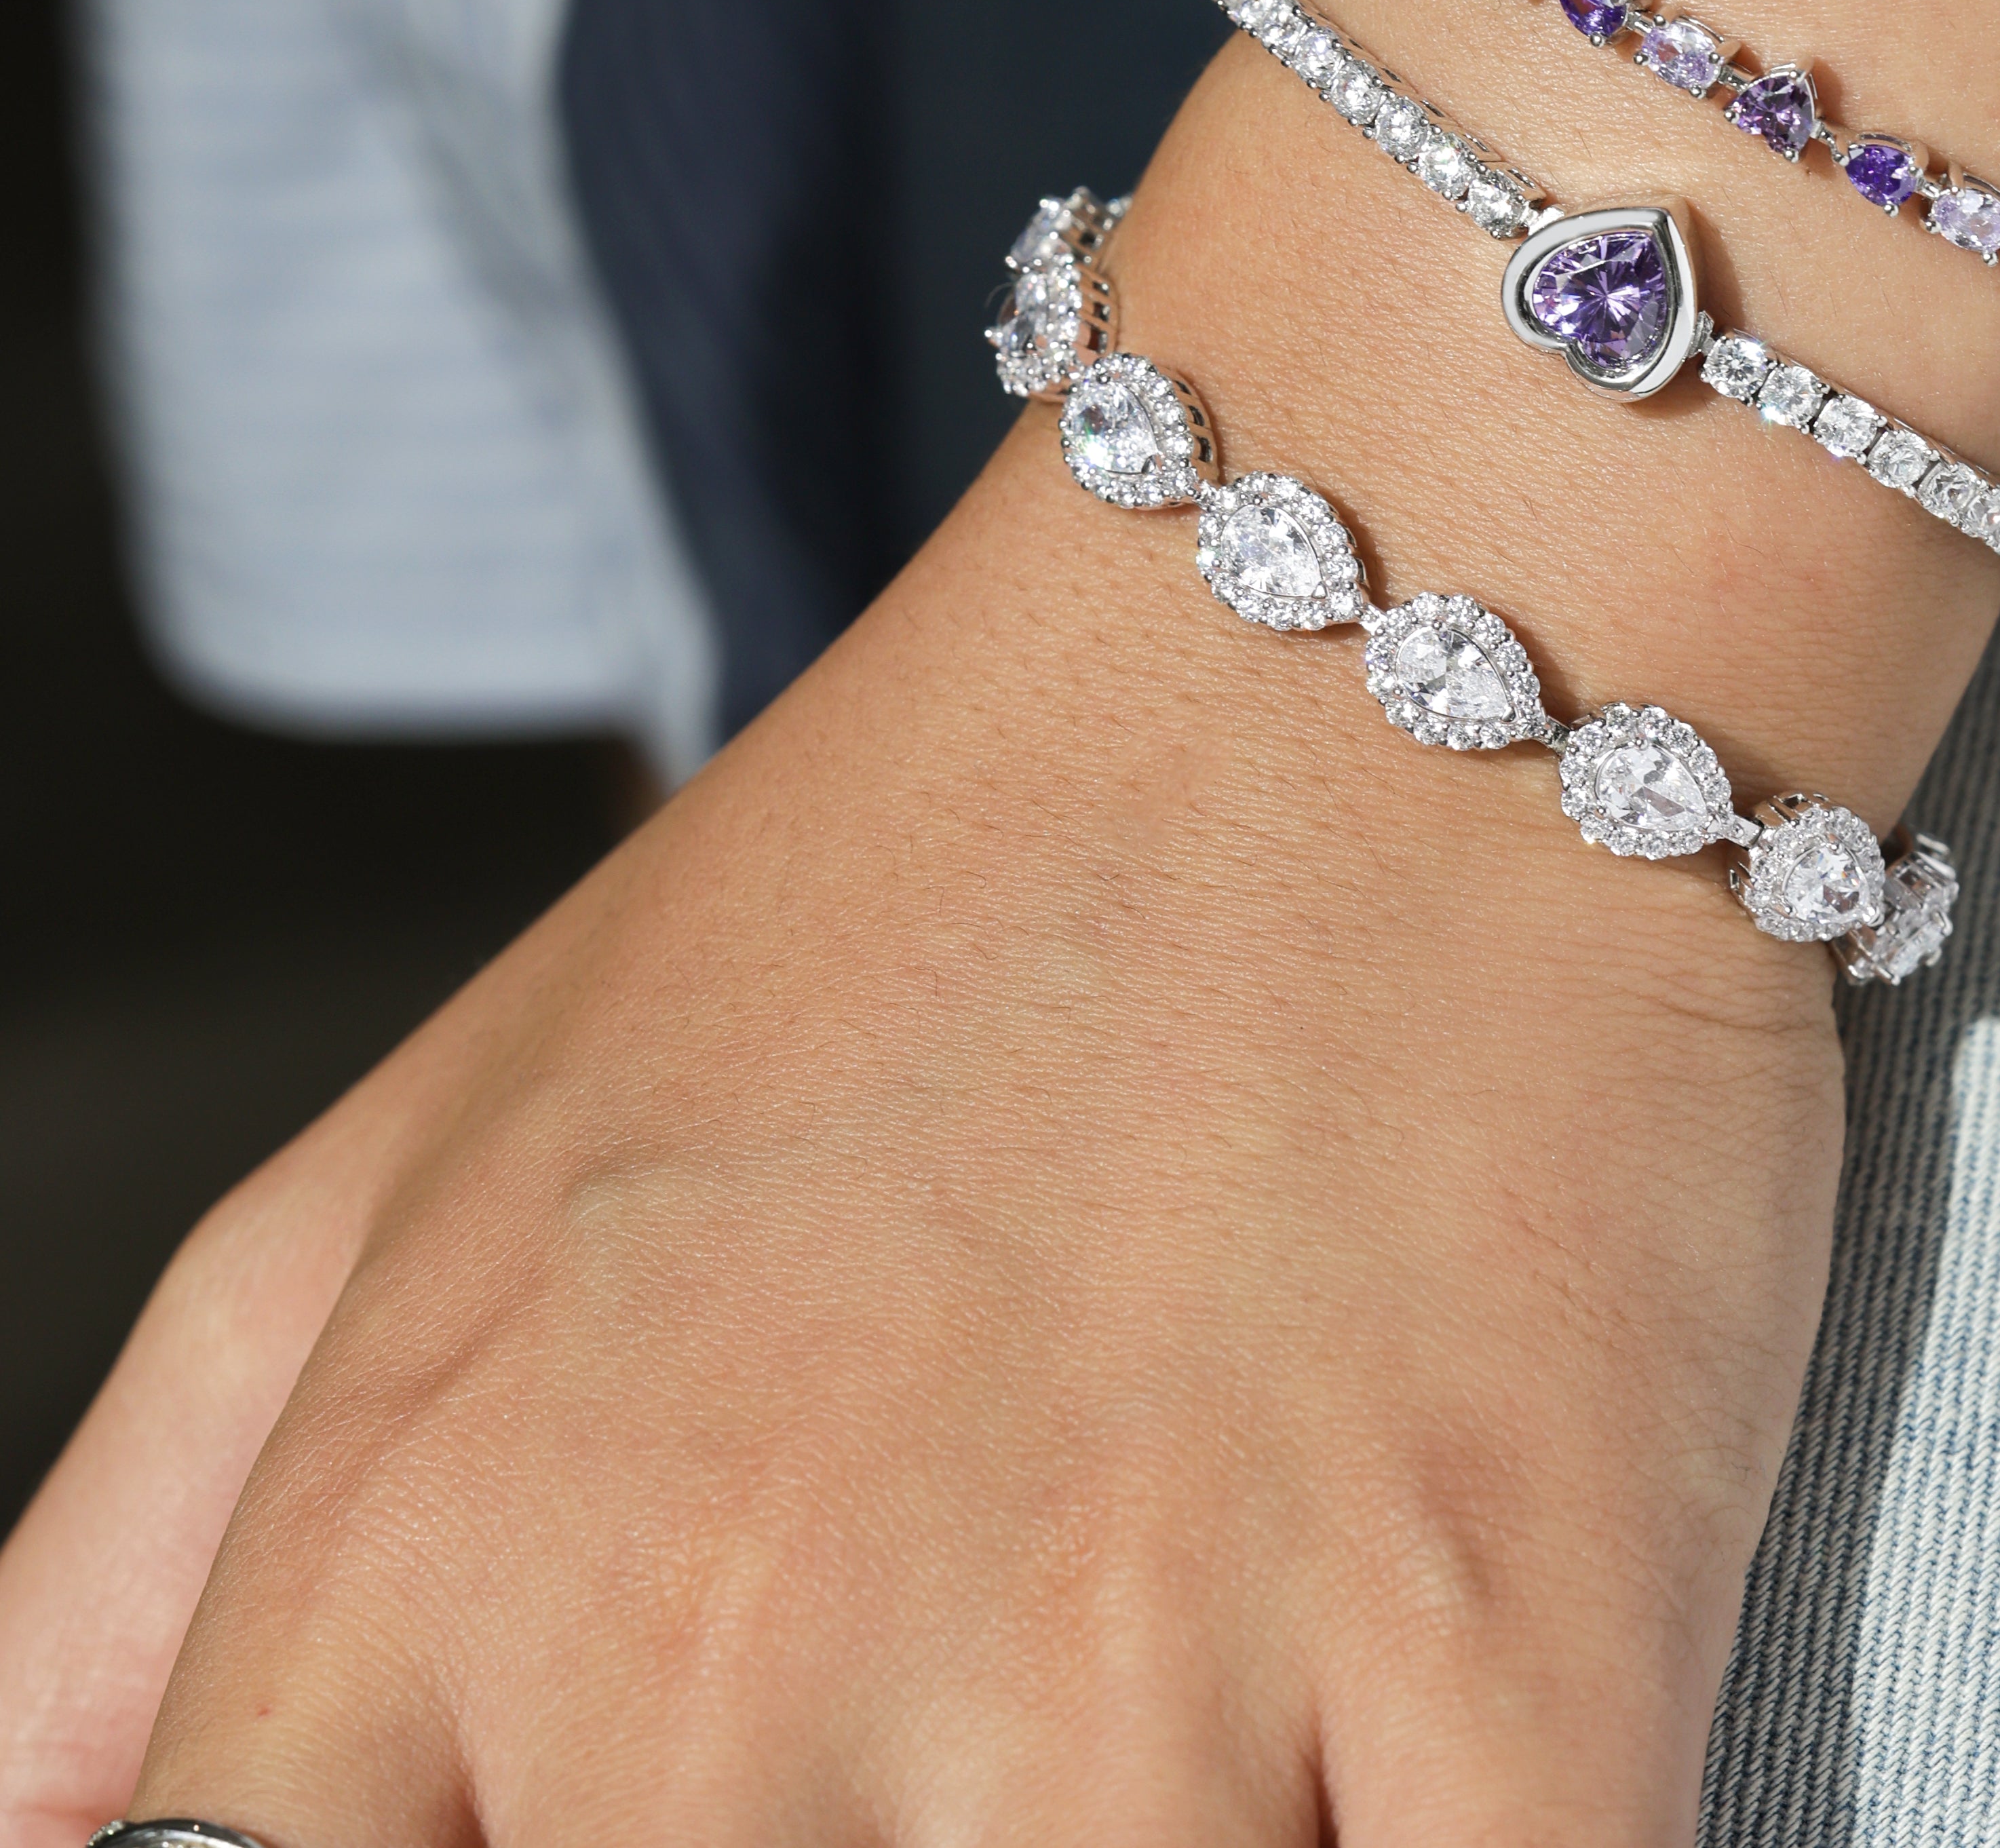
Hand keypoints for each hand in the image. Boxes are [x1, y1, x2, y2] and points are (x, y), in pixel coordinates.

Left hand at [0, 426, 1845, 1845]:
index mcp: (448, 1569)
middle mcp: (744, 1656)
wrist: (1369, 623)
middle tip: (952, 1684)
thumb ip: (132, 1572)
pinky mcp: (1512, 1650)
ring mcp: (1136, 1669)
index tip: (666, 1793)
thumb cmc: (928, 873)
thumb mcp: (414, 1170)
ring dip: (1158, 1844)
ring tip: (1190, 1679)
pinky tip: (1401, 1759)